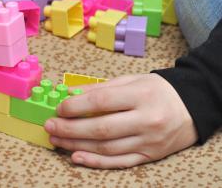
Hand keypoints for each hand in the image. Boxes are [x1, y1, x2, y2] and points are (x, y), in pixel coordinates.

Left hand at [45, 74, 197, 168]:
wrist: (190, 107)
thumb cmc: (156, 91)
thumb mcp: (130, 81)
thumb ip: (99, 88)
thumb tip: (69, 93)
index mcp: (141, 95)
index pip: (101, 102)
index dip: (76, 106)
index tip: (59, 108)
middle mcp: (146, 120)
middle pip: (101, 129)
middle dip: (70, 129)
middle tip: (50, 126)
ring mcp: (148, 141)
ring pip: (106, 148)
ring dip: (77, 145)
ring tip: (57, 139)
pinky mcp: (149, 156)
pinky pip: (119, 162)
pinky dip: (95, 162)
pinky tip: (76, 156)